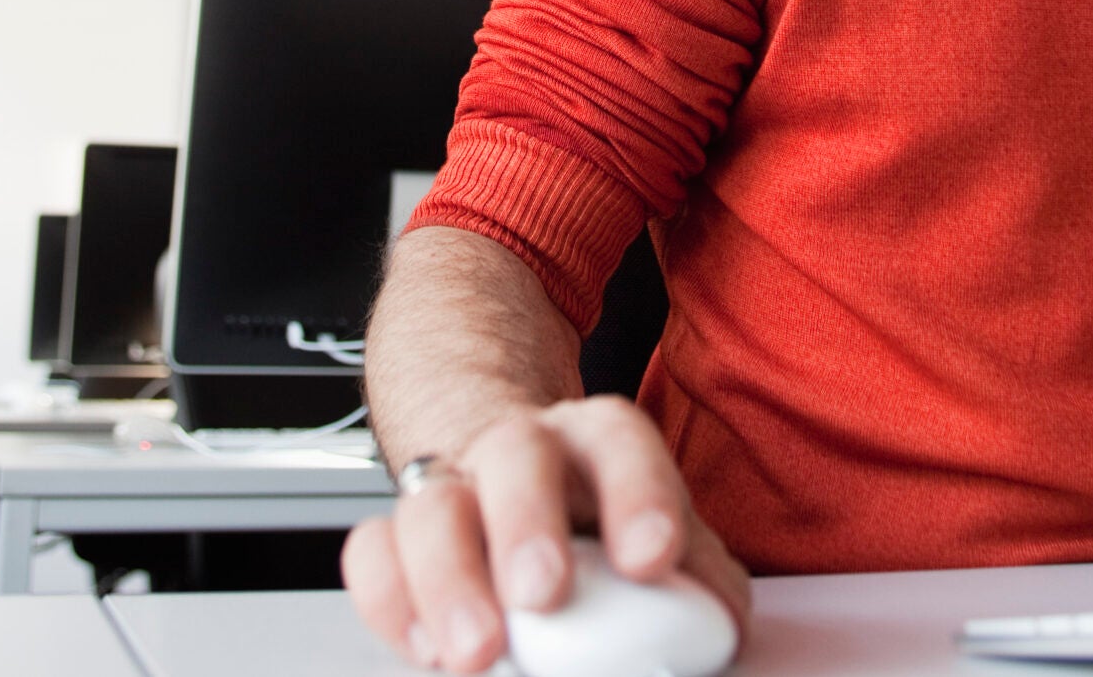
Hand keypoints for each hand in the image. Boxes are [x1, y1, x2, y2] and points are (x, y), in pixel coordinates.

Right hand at [342, 394, 751, 673]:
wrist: (508, 474)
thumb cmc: (594, 515)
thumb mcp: (655, 527)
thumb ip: (696, 576)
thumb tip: (719, 624)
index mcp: (594, 440)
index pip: (619, 441)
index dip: (638, 493)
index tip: (652, 556)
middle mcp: (519, 449)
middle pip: (515, 456)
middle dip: (526, 524)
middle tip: (543, 592)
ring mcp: (452, 486)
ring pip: (430, 505)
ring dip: (448, 580)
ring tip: (475, 652)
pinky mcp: (397, 534)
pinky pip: (372, 550)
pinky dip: (390, 600)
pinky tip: (425, 648)